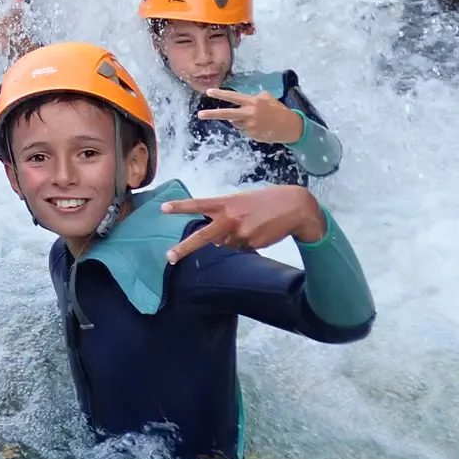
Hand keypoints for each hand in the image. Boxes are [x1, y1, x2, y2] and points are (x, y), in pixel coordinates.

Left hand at [160, 185, 326, 264]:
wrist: (294, 207)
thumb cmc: (265, 202)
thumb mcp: (241, 202)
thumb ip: (224, 216)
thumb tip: (215, 241)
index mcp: (226, 203)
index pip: (199, 204)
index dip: (180, 206)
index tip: (163, 208)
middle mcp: (230, 218)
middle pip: (203, 236)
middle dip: (184, 248)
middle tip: (169, 257)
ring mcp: (240, 233)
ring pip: (226, 243)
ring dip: (233, 238)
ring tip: (251, 224)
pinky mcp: (251, 243)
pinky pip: (241, 248)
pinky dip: (246, 242)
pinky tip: (258, 231)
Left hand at [196, 88, 305, 143]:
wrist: (290, 127)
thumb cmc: (278, 110)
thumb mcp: (267, 98)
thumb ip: (253, 97)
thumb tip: (242, 101)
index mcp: (253, 102)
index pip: (233, 97)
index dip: (220, 94)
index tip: (208, 92)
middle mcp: (249, 114)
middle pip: (227, 114)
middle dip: (212, 114)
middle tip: (200, 115)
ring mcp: (249, 126)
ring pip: (236, 123)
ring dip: (240, 120)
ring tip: (255, 119)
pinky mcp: (251, 135)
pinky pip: (244, 130)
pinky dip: (248, 128)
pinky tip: (259, 126)